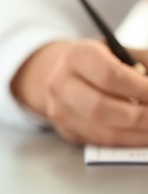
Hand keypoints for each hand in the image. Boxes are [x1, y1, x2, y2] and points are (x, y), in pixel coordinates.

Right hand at [11, 39, 147, 145]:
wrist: (54, 74)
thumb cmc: (92, 62)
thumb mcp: (116, 50)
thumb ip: (144, 63)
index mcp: (76, 56)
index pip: (110, 76)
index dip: (141, 89)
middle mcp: (61, 84)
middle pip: (101, 108)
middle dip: (142, 117)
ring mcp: (59, 110)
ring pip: (103, 132)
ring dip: (138, 136)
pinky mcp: (65, 131)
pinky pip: (101, 143)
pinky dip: (128, 142)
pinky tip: (142, 135)